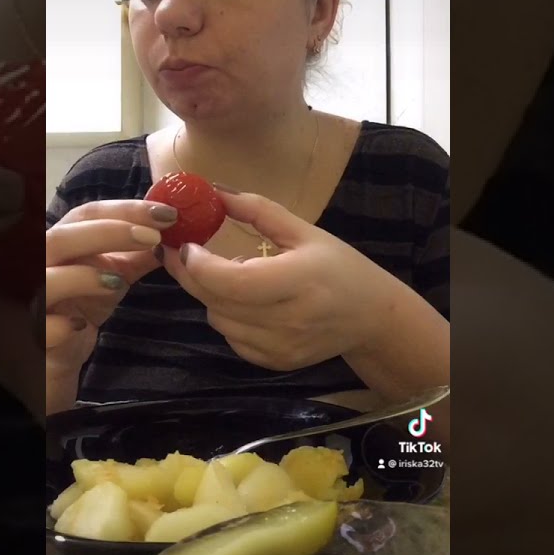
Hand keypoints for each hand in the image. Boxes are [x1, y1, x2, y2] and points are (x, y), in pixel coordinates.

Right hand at [43, 200, 174, 372]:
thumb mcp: (114, 275)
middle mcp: (41, 264)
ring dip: (82, 277)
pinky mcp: (32, 336)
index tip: (168, 214)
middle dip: (108, 233)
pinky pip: (40, 327)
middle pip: (61, 237)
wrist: (59, 351)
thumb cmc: (83, 305)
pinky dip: (58, 326)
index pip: (87, 214)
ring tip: (118, 281)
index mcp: (62, 242)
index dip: (126, 210)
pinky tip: (80, 326)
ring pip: (46, 280)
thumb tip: (176, 232)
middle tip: (154, 237)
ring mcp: (34, 299)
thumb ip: (139, 254)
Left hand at [161, 188, 404, 370]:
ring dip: (212, 296)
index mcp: (299, 280)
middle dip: (192, 276)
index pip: (232, 281)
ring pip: (219, 320)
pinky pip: (231, 338)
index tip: (186, 243)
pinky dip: (228, 317)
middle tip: (182, 253)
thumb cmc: (339, 266)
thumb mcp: (304, 231)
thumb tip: (215, 192)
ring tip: (230, 276)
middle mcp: (289, 320)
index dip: (199, 265)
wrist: (371, 316)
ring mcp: (281, 346)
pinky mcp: (276, 362)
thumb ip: (257, 210)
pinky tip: (245, 301)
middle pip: (217, 301)